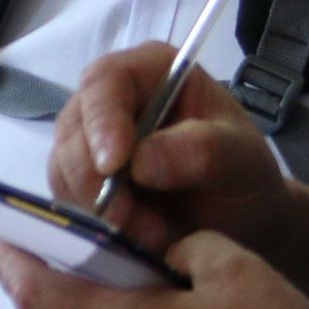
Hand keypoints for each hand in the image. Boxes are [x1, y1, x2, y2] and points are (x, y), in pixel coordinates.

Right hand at [51, 46, 308, 300]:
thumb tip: (140, 162)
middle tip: (128, 217)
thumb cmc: (244, 179)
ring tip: (148, 232)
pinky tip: (132, 236)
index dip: (102, 119)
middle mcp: (114, 100)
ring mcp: (92, 141)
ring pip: (64, 166)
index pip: (106, 80)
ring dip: (96, 206)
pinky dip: (92, 222)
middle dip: (94, 177)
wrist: (241, 226)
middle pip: (74, 126)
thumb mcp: (241, 159)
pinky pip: (67, 198)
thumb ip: (201, 151)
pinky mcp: (83, 181)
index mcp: (153, 72)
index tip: (114, 165)